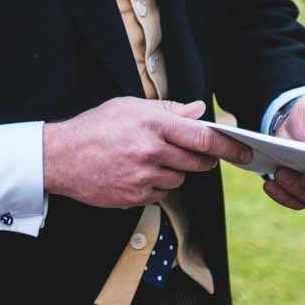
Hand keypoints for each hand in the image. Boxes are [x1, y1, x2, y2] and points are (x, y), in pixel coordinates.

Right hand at [42, 98, 252, 208]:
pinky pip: (161, 194)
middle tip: (192, 153)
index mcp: (152, 125)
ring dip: (173, 171)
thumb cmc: (94, 127)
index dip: (229, 146)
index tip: (245, 150)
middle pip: (198, 162)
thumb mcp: (128, 107)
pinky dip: (155, 185)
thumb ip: (167, 110)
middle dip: (203, 159)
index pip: (202, 138)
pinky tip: (135, 173)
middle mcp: (151, 152)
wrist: (59, 157)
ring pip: (180, 179)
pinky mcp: (135, 197)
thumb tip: (198, 111)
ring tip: (147, 160)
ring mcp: (143, 177)